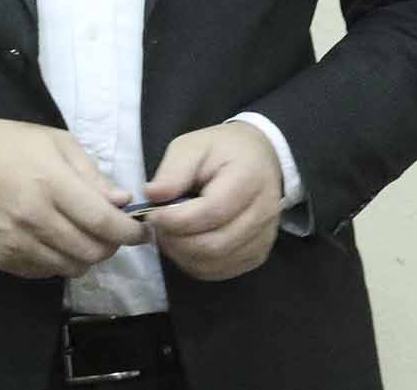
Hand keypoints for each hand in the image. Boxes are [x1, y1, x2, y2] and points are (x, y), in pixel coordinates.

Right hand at [0, 110, 146, 278]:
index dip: (130, 232)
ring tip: (86, 235)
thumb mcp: (56, 143)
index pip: (102, 222)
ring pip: (71, 267)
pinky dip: (60, 261)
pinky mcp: (2, 259)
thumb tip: (122, 202)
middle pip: (91, 251)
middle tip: (114, 232)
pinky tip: (56, 239)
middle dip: (112, 245)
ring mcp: (15, 243)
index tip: (143, 231)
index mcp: (50, 183)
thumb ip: (91, 175)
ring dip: (87, 255)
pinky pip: (45, 272)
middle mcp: (33, 218)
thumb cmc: (7, 143)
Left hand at [141, 123, 282, 280]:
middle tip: (157, 226)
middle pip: (214, 244)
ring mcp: (264, 238)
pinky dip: (195, 263)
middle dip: (176, 240)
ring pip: (215, 262)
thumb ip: (173, 170)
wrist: (257, 159)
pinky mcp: (257, 254)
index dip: (177, 219)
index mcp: (249, 178)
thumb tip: (153, 196)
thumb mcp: (192, 146)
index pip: (212, 211)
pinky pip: (220, 271)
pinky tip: (185, 243)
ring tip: (168, 233)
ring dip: (182, 253)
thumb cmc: (221, 151)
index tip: (153, 214)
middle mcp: (263, 212)